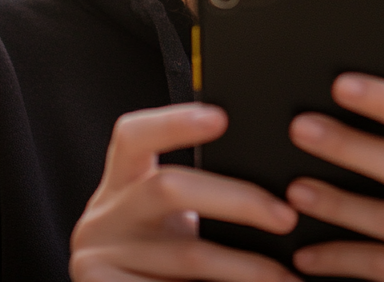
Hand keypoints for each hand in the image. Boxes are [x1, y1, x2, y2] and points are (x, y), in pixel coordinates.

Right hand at [70, 103, 297, 281]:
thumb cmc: (156, 251)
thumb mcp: (164, 216)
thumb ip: (196, 193)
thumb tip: (276, 187)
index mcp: (122, 178)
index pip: (135, 135)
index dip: (173, 123)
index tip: (221, 118)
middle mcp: (106, 212)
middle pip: (169, 188)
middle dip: (237, 200)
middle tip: (285, 216)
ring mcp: (98, 255)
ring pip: (187, 254)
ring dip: (244, 266)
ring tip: (285, 276)